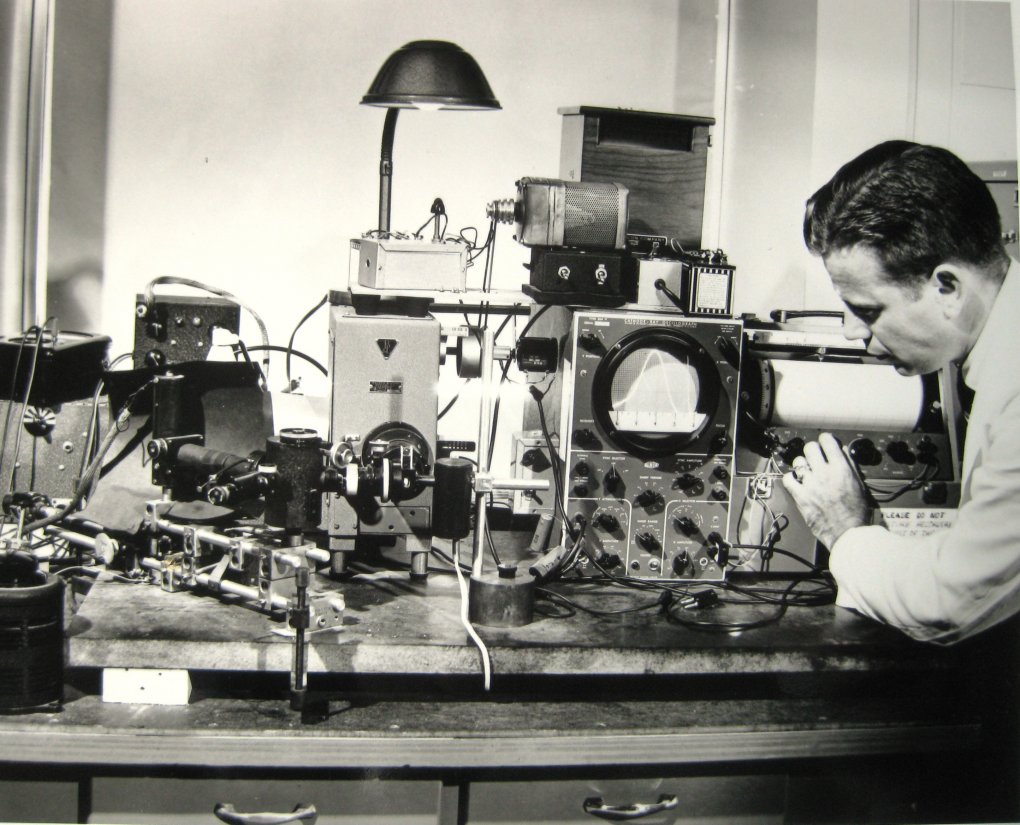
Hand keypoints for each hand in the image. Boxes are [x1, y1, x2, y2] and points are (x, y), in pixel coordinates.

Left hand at [781, 432, 870, 547]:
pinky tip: (797, 481)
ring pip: (798, 462)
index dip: (825, 439)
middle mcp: (824, 473)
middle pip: (810, 448)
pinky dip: (791, 478)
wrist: (847, 532)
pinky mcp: (800, 496)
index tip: (825, 443)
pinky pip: (788, 479)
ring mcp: (810, 484)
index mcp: (841, 468)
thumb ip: (850, 465)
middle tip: (816, 457)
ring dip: (802, 465)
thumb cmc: (856, 512)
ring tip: (807, 471)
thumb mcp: (860, 484)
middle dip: (813, 450)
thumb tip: (842, 450)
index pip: (827, 441)